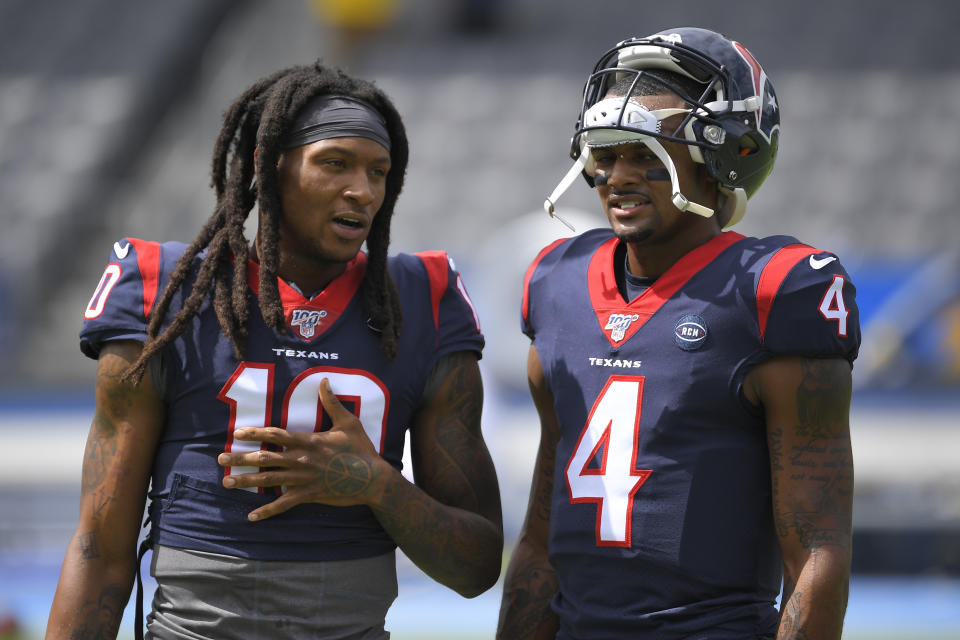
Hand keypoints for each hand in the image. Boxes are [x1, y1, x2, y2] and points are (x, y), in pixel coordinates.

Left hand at [217, 377, 388, 520]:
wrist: (373, 479)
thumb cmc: (361, 449)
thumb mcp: (348, 423)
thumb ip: (332, 403)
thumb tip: (324, 381)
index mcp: (309, 441)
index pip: (276, 435)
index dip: (255, 433)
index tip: (237, 432)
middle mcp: (303, 460)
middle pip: (265, 458)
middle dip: (241, 458)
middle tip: (220, 457)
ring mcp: (305, 479)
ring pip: (269, 481)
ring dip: (246, 482)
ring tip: (226, 482)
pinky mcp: (310, 495)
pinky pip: (284, 504)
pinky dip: (267, 511)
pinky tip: (251, 516)